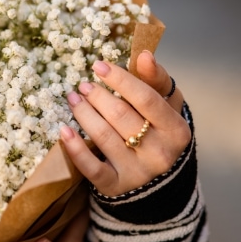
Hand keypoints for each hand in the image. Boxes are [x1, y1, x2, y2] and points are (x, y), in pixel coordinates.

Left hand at [61, 50, 190, 196]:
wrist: (155, 179)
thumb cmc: (156, 131)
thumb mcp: (164, 105)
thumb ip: (155, 79)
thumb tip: (145, 55)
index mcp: (176, 130)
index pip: (146, 98)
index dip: (120, 79)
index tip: (98, 65)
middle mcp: (160, 154)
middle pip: (121, 116)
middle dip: (97, 96)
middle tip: (83, 86)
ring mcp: (137, 173)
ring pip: (103, 136)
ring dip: (83, 113)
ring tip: (73, 99)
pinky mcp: (115, 186)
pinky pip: (91, 167)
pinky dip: (75, 147)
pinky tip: (64, 130)